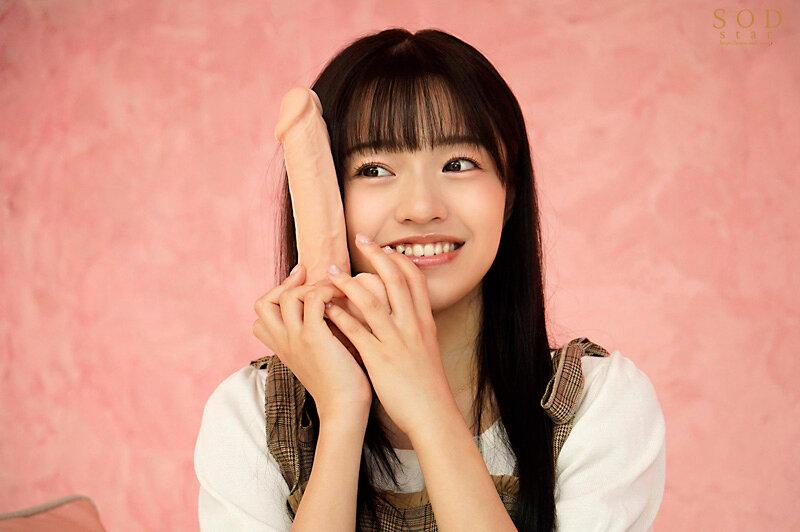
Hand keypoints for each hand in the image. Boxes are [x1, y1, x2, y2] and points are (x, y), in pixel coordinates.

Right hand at [252, 264, 372, 419]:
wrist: (344, 409)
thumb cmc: (341, 384)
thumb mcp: (320, 356)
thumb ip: (316, 335)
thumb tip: (330, 310)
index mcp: (282, 348)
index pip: (260, 316)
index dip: (276, 296)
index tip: (301, 285)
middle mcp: (283, 342)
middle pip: (263, 303)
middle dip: (286, 285)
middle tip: (311, 279)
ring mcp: (295, 339)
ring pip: (286, 297)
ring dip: (311, 286)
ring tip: (332, 290)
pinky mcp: (313, 338)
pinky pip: (312, 299)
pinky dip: (326, 290)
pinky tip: (342, 297)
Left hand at [322, 233, 453, 437]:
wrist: (433, 415)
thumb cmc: (428, 386)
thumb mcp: (427, 350)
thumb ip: (416, 329)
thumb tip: (405, 315)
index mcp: (424, 322)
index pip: (414, 278)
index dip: (398, 258)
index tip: (383, 247)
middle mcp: (412, 326)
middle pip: (395, 279)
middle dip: (376, 255)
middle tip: (360, 238)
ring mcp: (396, 341)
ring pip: (372, 301)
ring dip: (349, 282)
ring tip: (331, 270)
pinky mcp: (380, 359)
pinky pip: (357, 331)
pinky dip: (340, 316)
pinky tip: (325, 307)